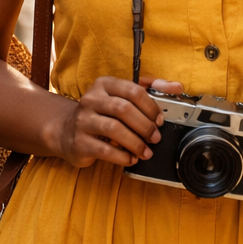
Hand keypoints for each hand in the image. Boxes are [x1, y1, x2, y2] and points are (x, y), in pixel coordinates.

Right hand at [58, 74, 183, 168]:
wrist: (67, 132)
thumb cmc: (101, 114)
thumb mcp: (121, 96)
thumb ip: (149, 89)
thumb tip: (176, 87)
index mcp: (104, 84)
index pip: (132, 90)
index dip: (150, 106)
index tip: (159, 119)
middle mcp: (91, 99)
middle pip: (123, 109)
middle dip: (144, 126)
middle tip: (155, 137)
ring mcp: (83, 121)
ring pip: (113, 129)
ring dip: (135, 143)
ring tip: (146, 152)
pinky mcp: (79, 142)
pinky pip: (104, 150)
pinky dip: (122, 156)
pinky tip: (131, 159)